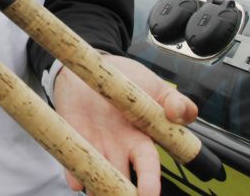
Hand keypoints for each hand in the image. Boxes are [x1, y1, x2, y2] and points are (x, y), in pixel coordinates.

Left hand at [53, 54, 197, 194]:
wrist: (95, 67)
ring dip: (96, 185)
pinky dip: (73, 173)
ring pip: (96, 174)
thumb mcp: (156, 87)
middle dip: (120, 193)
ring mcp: (95, 146)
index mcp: (141, 141)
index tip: (149, 194)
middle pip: (120, 179)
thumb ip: (176, 102)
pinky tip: (75, 181)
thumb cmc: (130, 82)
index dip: (149, 181)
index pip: (147, 166)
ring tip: (96, 190)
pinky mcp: (72, 137)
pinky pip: (72, 159)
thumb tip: (178, 113)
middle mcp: (118, 149)